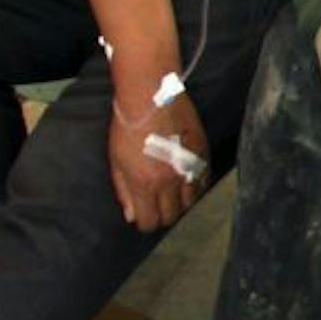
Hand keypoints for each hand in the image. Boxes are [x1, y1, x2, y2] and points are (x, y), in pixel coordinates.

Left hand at [109, 92, 206, 232]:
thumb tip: (131, 214)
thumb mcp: (116, 160)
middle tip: (157, 206)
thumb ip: (124, 190)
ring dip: (180, 202)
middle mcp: (169, 181)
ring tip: (172, 193)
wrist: (152, 97)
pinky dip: (196, 186)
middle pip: (171, 216)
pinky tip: (187, 180)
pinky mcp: (202, 154)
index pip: (149, 221)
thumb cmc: (129, 125)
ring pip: (190, 202)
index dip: (145, 222)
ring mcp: (188, 168)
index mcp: (145, 184)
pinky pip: (204, 181)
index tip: (144, 217)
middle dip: (162, 215)